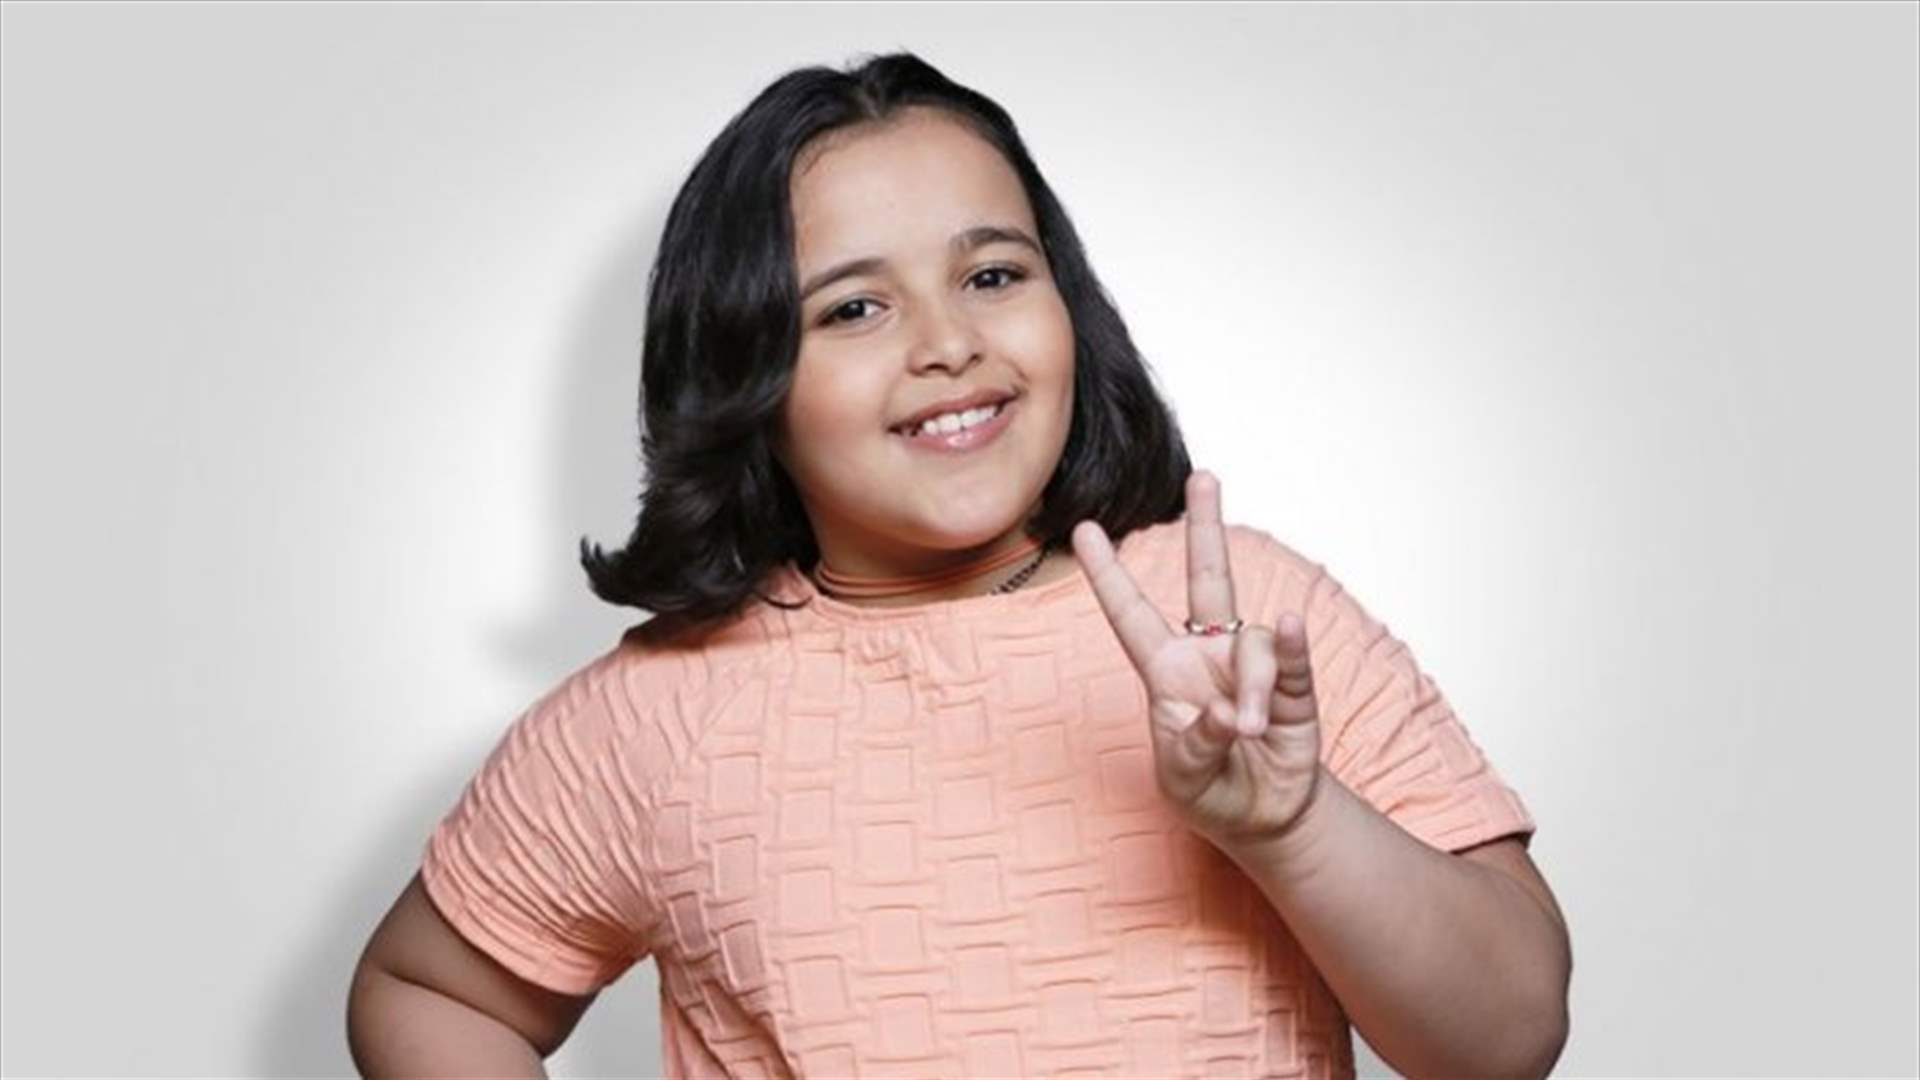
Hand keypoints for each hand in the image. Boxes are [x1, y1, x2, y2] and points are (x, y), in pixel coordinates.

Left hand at [1070, 470, 1322, 849]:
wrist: (1263, 819)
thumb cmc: (1209, 791)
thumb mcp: (1183, 779)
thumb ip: (1196, 743)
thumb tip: (1225, 710)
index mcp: (1166, 672)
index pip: (1131, 615)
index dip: (1109, 575)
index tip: (1082, 530)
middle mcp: (1208, 655)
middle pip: (1209, 580)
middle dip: (1206, 528)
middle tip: (1205, 478)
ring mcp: (1252, 667)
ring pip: (1253, 643)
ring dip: (1252, 686)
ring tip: (1249, 731)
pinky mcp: (1292, 687)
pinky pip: (1291, 655)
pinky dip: (1292, 647)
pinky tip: (1293, 628)